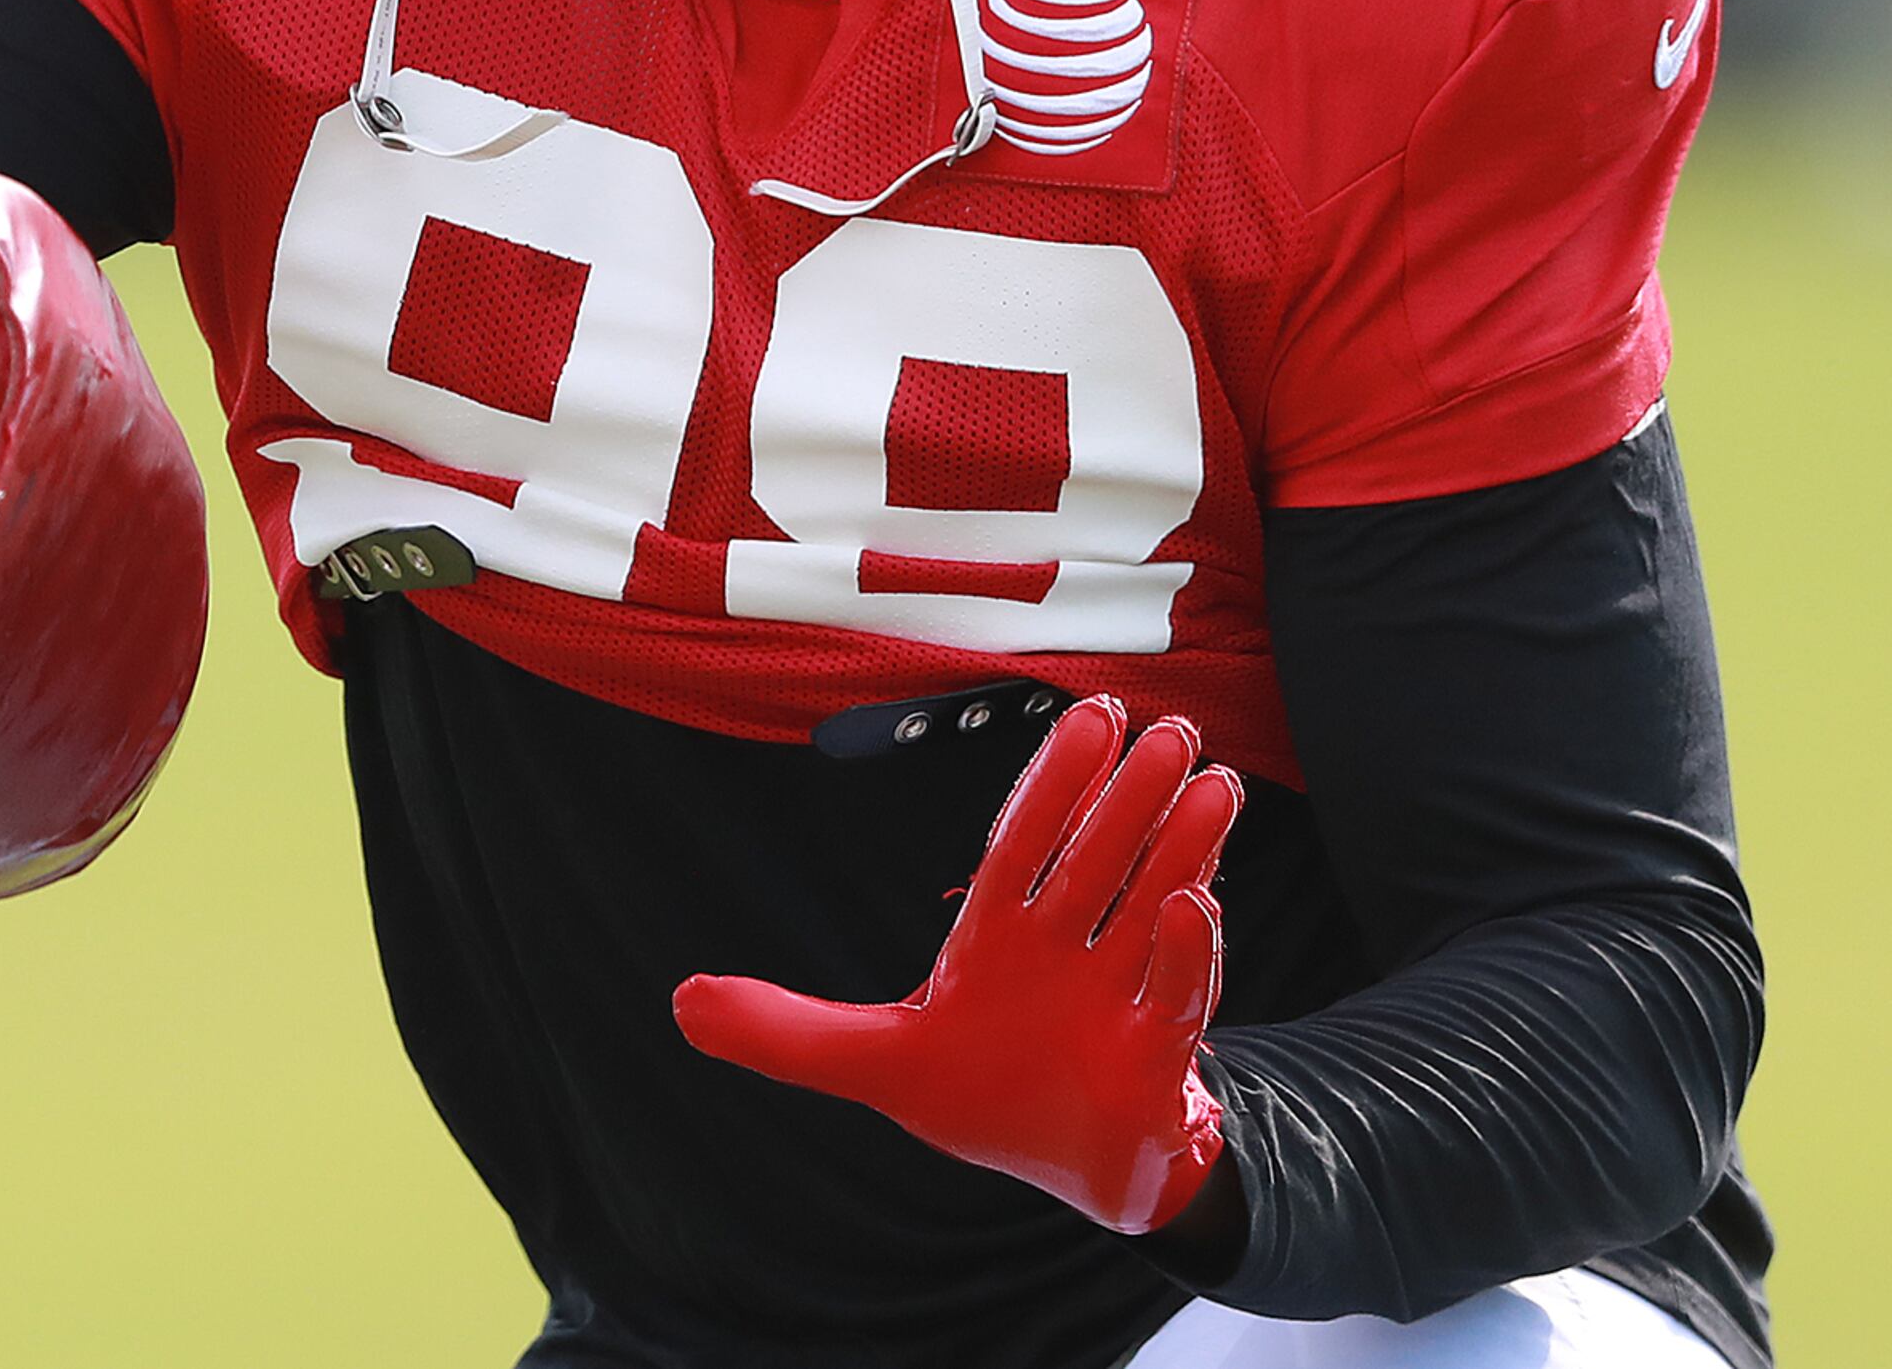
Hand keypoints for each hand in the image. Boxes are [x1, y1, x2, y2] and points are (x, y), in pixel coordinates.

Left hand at [672, 695, 1241, 1233]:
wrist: (1068, 1172)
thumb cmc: (983, 1096)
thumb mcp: (873, 1064)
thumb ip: (785, 1033)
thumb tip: (680, 1001)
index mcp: (998, 936)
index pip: (1026, 842)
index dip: (1056, 781)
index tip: (1093, 718)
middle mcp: (1066, 948)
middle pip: (1097, 858)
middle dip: (1129, 796)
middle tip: (1164, 729)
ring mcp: (1119, 992)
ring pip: (1153, 903)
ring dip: (1181, 845)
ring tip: (1211, 781)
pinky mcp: (1159, 1050)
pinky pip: (1178, 993)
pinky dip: (1188, 952)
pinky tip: (1195, 903)